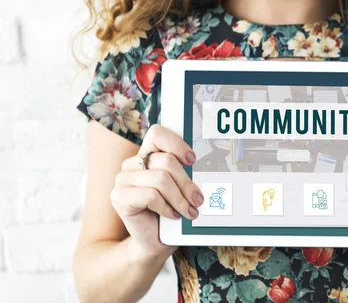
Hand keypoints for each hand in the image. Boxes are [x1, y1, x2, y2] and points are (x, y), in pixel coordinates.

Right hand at [110, 124, 203, 261]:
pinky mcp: (118, 197)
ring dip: (180, 199)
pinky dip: (166, 207)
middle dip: (187, 182)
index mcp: (147, 155)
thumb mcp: (180, 189)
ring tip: (189, 211)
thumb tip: (201, 167)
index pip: (157, 133)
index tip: (192, 160)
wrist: (154, 242)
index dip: (177, 144)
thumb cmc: (170, 212)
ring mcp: (123, 179)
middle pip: (166, 161)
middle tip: (198, 199)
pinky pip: (150, 196)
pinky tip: (172, 215)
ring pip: (161, 180)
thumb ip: (184, 173)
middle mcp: (132, 163)